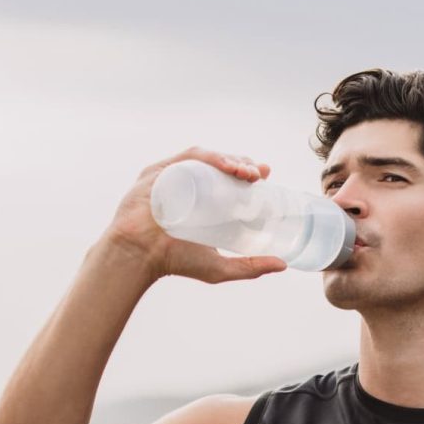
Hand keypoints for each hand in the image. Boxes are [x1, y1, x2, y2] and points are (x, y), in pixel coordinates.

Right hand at [104, 147, 287, 283]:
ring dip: (230, 159)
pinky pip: (186, 157)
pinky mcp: (158, 172)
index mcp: (201, 198)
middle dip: (242, 164)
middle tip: (259, 175)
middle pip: (219, 164)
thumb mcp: (219, 266)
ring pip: (206, 158)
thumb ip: (250, 267)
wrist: (139, 257)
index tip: (265, 175)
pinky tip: (226, 165)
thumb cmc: (173, 261)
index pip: (228, 177)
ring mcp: (171, 175)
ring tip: (246, 172)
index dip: (248, 171)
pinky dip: (209, 157)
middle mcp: (186, 183)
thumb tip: (283, 265)